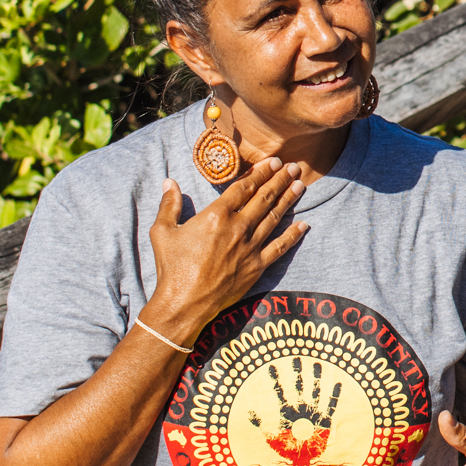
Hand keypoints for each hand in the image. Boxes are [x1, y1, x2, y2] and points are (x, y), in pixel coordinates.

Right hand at [146, 156, 306, 340]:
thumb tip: (168, 182)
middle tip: (294, 167)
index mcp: (216, 215)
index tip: (274, 162)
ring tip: (300, 185)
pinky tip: (304, 225)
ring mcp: (250, 247)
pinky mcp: (256, 267)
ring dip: (288, 199)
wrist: (184, 303)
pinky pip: (280, 247)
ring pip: (274, 217)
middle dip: (280, 180)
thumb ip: (169, 205)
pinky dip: (293, 235)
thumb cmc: (171, 268)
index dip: (261, 173)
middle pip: (264, 198)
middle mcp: (237, 228)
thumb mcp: (162, 232)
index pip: (244, 187)